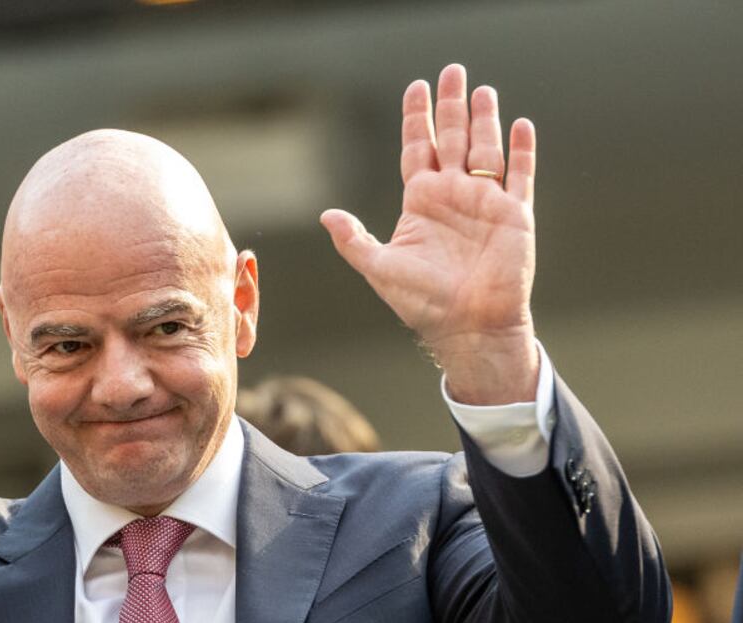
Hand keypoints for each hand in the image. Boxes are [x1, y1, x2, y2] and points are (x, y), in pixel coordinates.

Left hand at [321, 64, 537, 404]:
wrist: (467, 326)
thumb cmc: (422, 302)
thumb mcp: (380, 268)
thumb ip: (354, 240)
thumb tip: (326, 215)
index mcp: (422, 202)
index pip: (418, 148)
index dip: (417, 118)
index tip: (416, 87)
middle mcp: (454, 196)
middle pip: (453, 138)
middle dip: (451, 105)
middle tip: (452, 70)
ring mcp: (486, 203)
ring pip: (487, 149)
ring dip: (485, 119)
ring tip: (482, 90)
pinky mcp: (515, 215)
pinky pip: (521, 175)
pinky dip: (522, 151)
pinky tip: (521, 125)